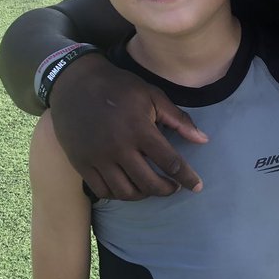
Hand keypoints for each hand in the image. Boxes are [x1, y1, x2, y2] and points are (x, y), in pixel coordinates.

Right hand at [49, 54, 207, 198]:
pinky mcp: (81, 164)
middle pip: (149, 183)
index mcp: (139, 129)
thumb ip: (178, 119)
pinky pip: (103, 191)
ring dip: (143, 195)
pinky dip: (119, 194)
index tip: (197, 187)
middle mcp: (118, 148)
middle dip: (166, 190)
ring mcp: (98, 158)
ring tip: (151, 186)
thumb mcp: (152, 95)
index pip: (170, 162)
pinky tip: (128, 186)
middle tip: (173, 187)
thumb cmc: (118, 88)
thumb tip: (204, 140)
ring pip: (125, 192)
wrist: (74, 83)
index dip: (187, 178)